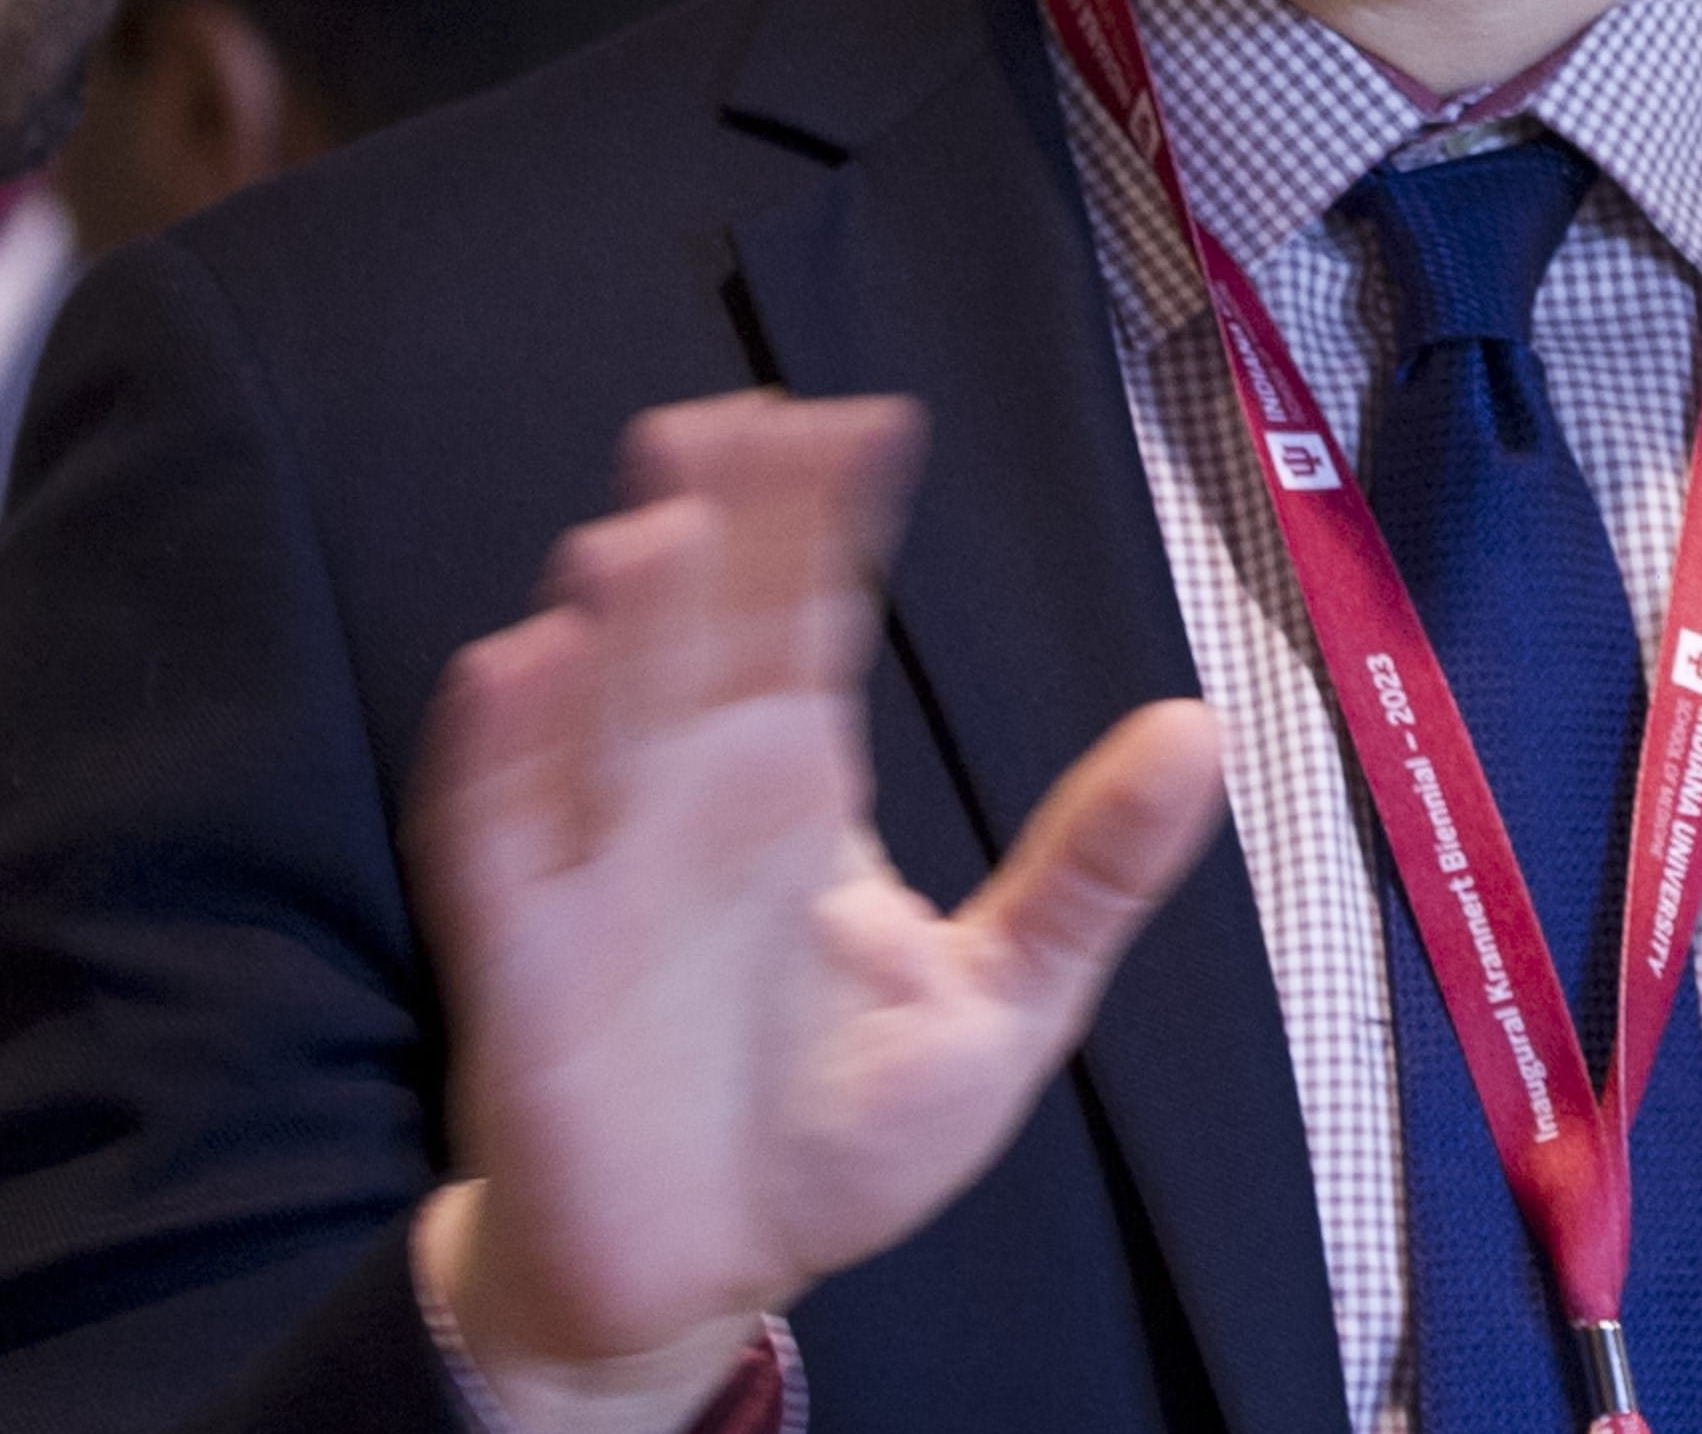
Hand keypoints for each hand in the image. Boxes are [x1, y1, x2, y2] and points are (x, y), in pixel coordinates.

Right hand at [408, 393, 1224, 1433]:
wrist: (704, 1277)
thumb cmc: (836, 1139)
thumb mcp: (1003, 1005)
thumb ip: (1091, 871)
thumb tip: (1201, 730)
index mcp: (800, 787)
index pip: (811, 616)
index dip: (827, 518)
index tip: (865, 424)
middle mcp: (696, 796)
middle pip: (699, 627)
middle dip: (712, 524)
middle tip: (732, 424)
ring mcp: (604, 864)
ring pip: (598, 708)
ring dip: (615, 625)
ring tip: (649, 535)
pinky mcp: (527, 953)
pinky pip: (499, 836)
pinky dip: (502, 753)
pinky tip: (521, 670)